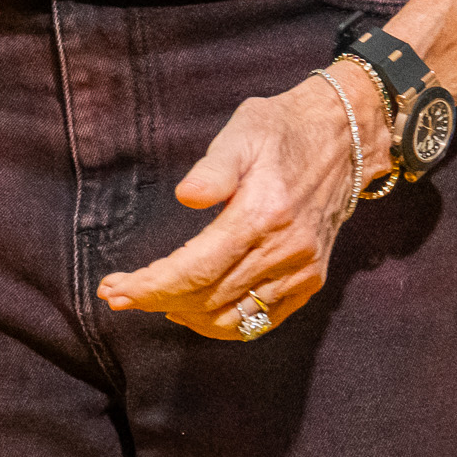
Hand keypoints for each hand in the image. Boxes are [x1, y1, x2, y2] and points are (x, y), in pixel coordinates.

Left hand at [96, 65, 378, 339]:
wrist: (342, 140)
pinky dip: (224, 325)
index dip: (151, 286)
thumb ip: (212, 169)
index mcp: (262, 215)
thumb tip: (185, 197)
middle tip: (117, 295)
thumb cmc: (280, 131)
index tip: (114, 289)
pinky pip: (264, 320)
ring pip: (235, 318)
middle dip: (156, 300)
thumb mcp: (242, 133)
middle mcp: (285, 251)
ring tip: (151, 301)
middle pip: (209, 298)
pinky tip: (194, 311)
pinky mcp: (311, 279)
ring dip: (187, 317)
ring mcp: (302, 270)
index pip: (196, 269)